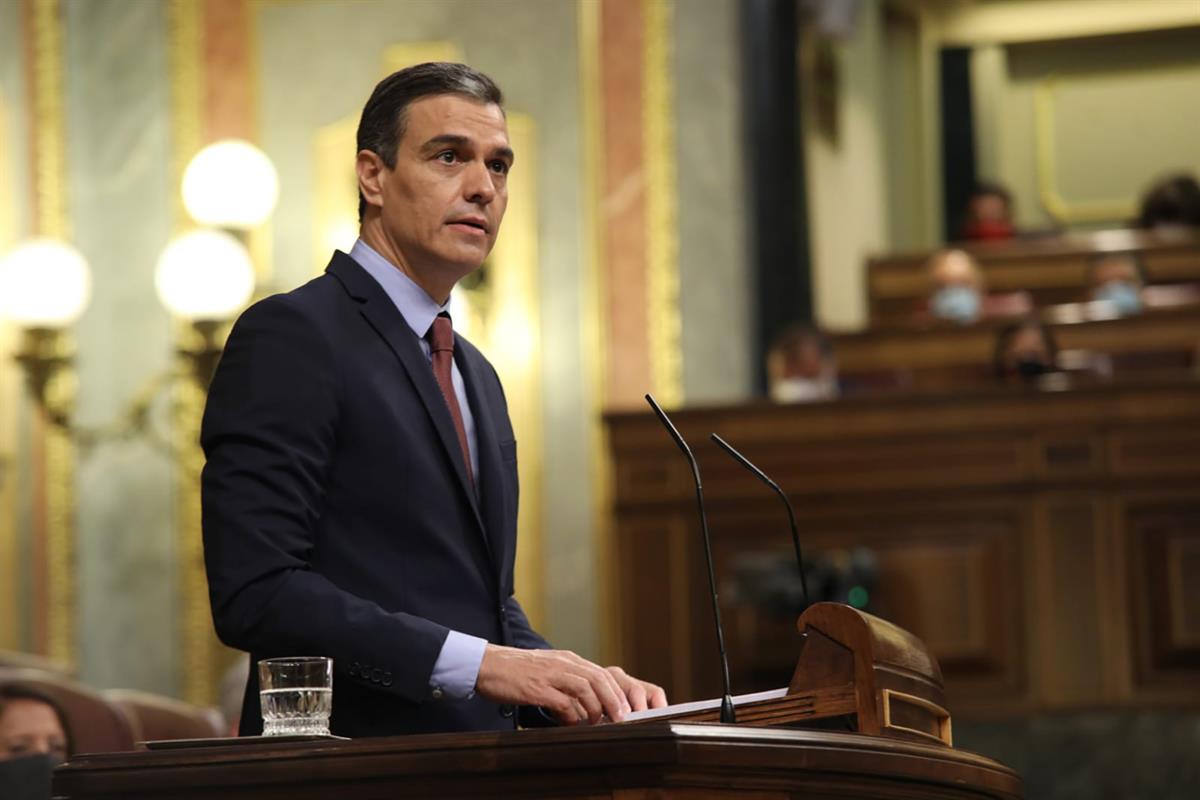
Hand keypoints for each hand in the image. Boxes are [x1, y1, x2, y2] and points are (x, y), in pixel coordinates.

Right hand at [475, 646, 663, 724]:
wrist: (488, 664)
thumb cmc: (517, 672)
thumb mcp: (548, 673)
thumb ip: (567, 686)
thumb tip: (585, 710)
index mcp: (567, 660)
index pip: (601, 674)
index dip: (617, 693)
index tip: (626, 711)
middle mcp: (562, 664)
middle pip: (598, 679)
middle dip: (614, 700)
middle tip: (622, 719)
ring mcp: (549, 674)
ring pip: (585, 687)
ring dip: (597, 707)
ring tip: (599, 723)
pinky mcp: (536, 687)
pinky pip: (561, 701)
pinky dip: (571, 714)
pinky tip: (571, 724)